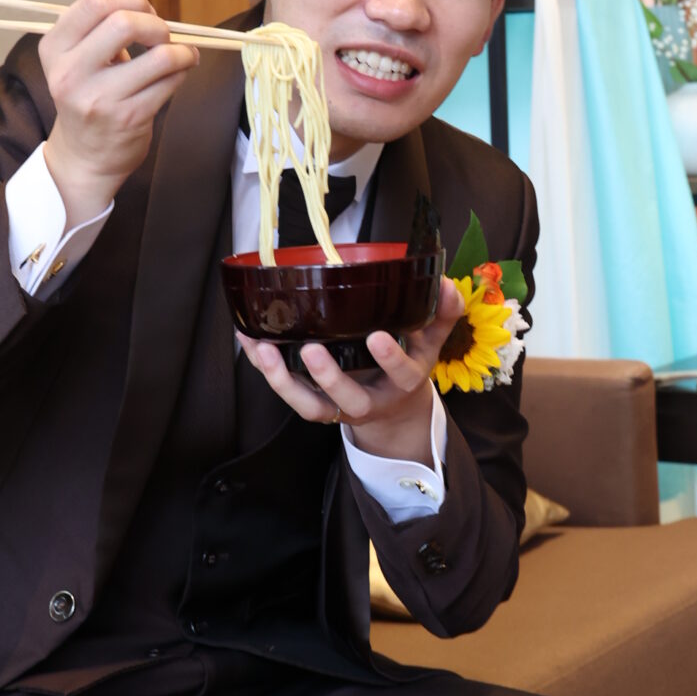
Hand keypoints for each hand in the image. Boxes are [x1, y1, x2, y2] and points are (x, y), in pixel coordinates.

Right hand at [41, 0, 197, 221]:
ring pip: (158, 55)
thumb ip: (108, 14)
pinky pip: (170, 81)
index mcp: (54, 47)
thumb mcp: (87, 54)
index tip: (143, 10)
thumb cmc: (89, 95)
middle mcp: (70, 72)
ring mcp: (98, 98)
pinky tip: (179, 72)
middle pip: (125, 22)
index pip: (95, 1)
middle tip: (162, 35)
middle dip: (156, 23)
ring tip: (181, 55)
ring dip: (180, 51)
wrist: (84, 157)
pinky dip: (183, 71)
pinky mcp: (128, 118)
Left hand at [239, 276, 463, 462]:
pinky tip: (249, 343)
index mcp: (403, 381)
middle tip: (311, 349)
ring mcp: (339, 405)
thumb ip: (441, 313)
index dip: (390, 359)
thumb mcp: (430, 341)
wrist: (393, 410)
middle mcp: (370, 400)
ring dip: (284, 381)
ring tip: (264, 350)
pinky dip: (266, 370)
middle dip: (330, 377)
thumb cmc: (407, 364)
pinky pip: (289, 393)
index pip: (402, 374)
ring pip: (311, 405)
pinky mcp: (315, 404)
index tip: (377, 337)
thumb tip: (446, 285)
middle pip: (349, 399)